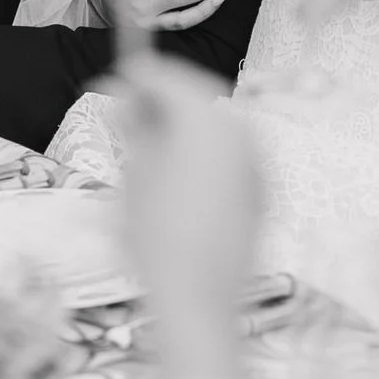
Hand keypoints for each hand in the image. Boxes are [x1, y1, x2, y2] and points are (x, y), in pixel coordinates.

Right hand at [121, 55, 262, 325]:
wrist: (200, 301)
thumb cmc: (156, 238)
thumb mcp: (134, 176)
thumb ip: (136, 129)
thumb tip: (133, 105)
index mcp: (204, 120)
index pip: (168, 77)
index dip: (138, 76)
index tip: (113, 81)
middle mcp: (240, 131)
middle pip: (199, 94)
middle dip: (166, 97)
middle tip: (131, 114)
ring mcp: (258, 160)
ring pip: (218, 123)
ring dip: (187, 124)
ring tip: (152, 146)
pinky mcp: (264, 188)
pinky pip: (232, 153)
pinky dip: (207, 151)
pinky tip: (181, 174)